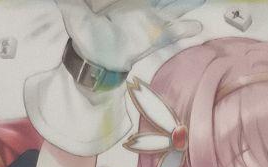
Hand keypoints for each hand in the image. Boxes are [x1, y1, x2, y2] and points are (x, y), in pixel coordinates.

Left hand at [55, 0, 202, 71]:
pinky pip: (173, 32)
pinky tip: (196, 26)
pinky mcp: (154, 37)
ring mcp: (150, 19)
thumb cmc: (85, 35)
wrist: (95, 60)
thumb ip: (71, 4)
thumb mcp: (76, 16)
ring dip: (186, 2)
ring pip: (173, 5)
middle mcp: (141, 4)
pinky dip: (185, 29)